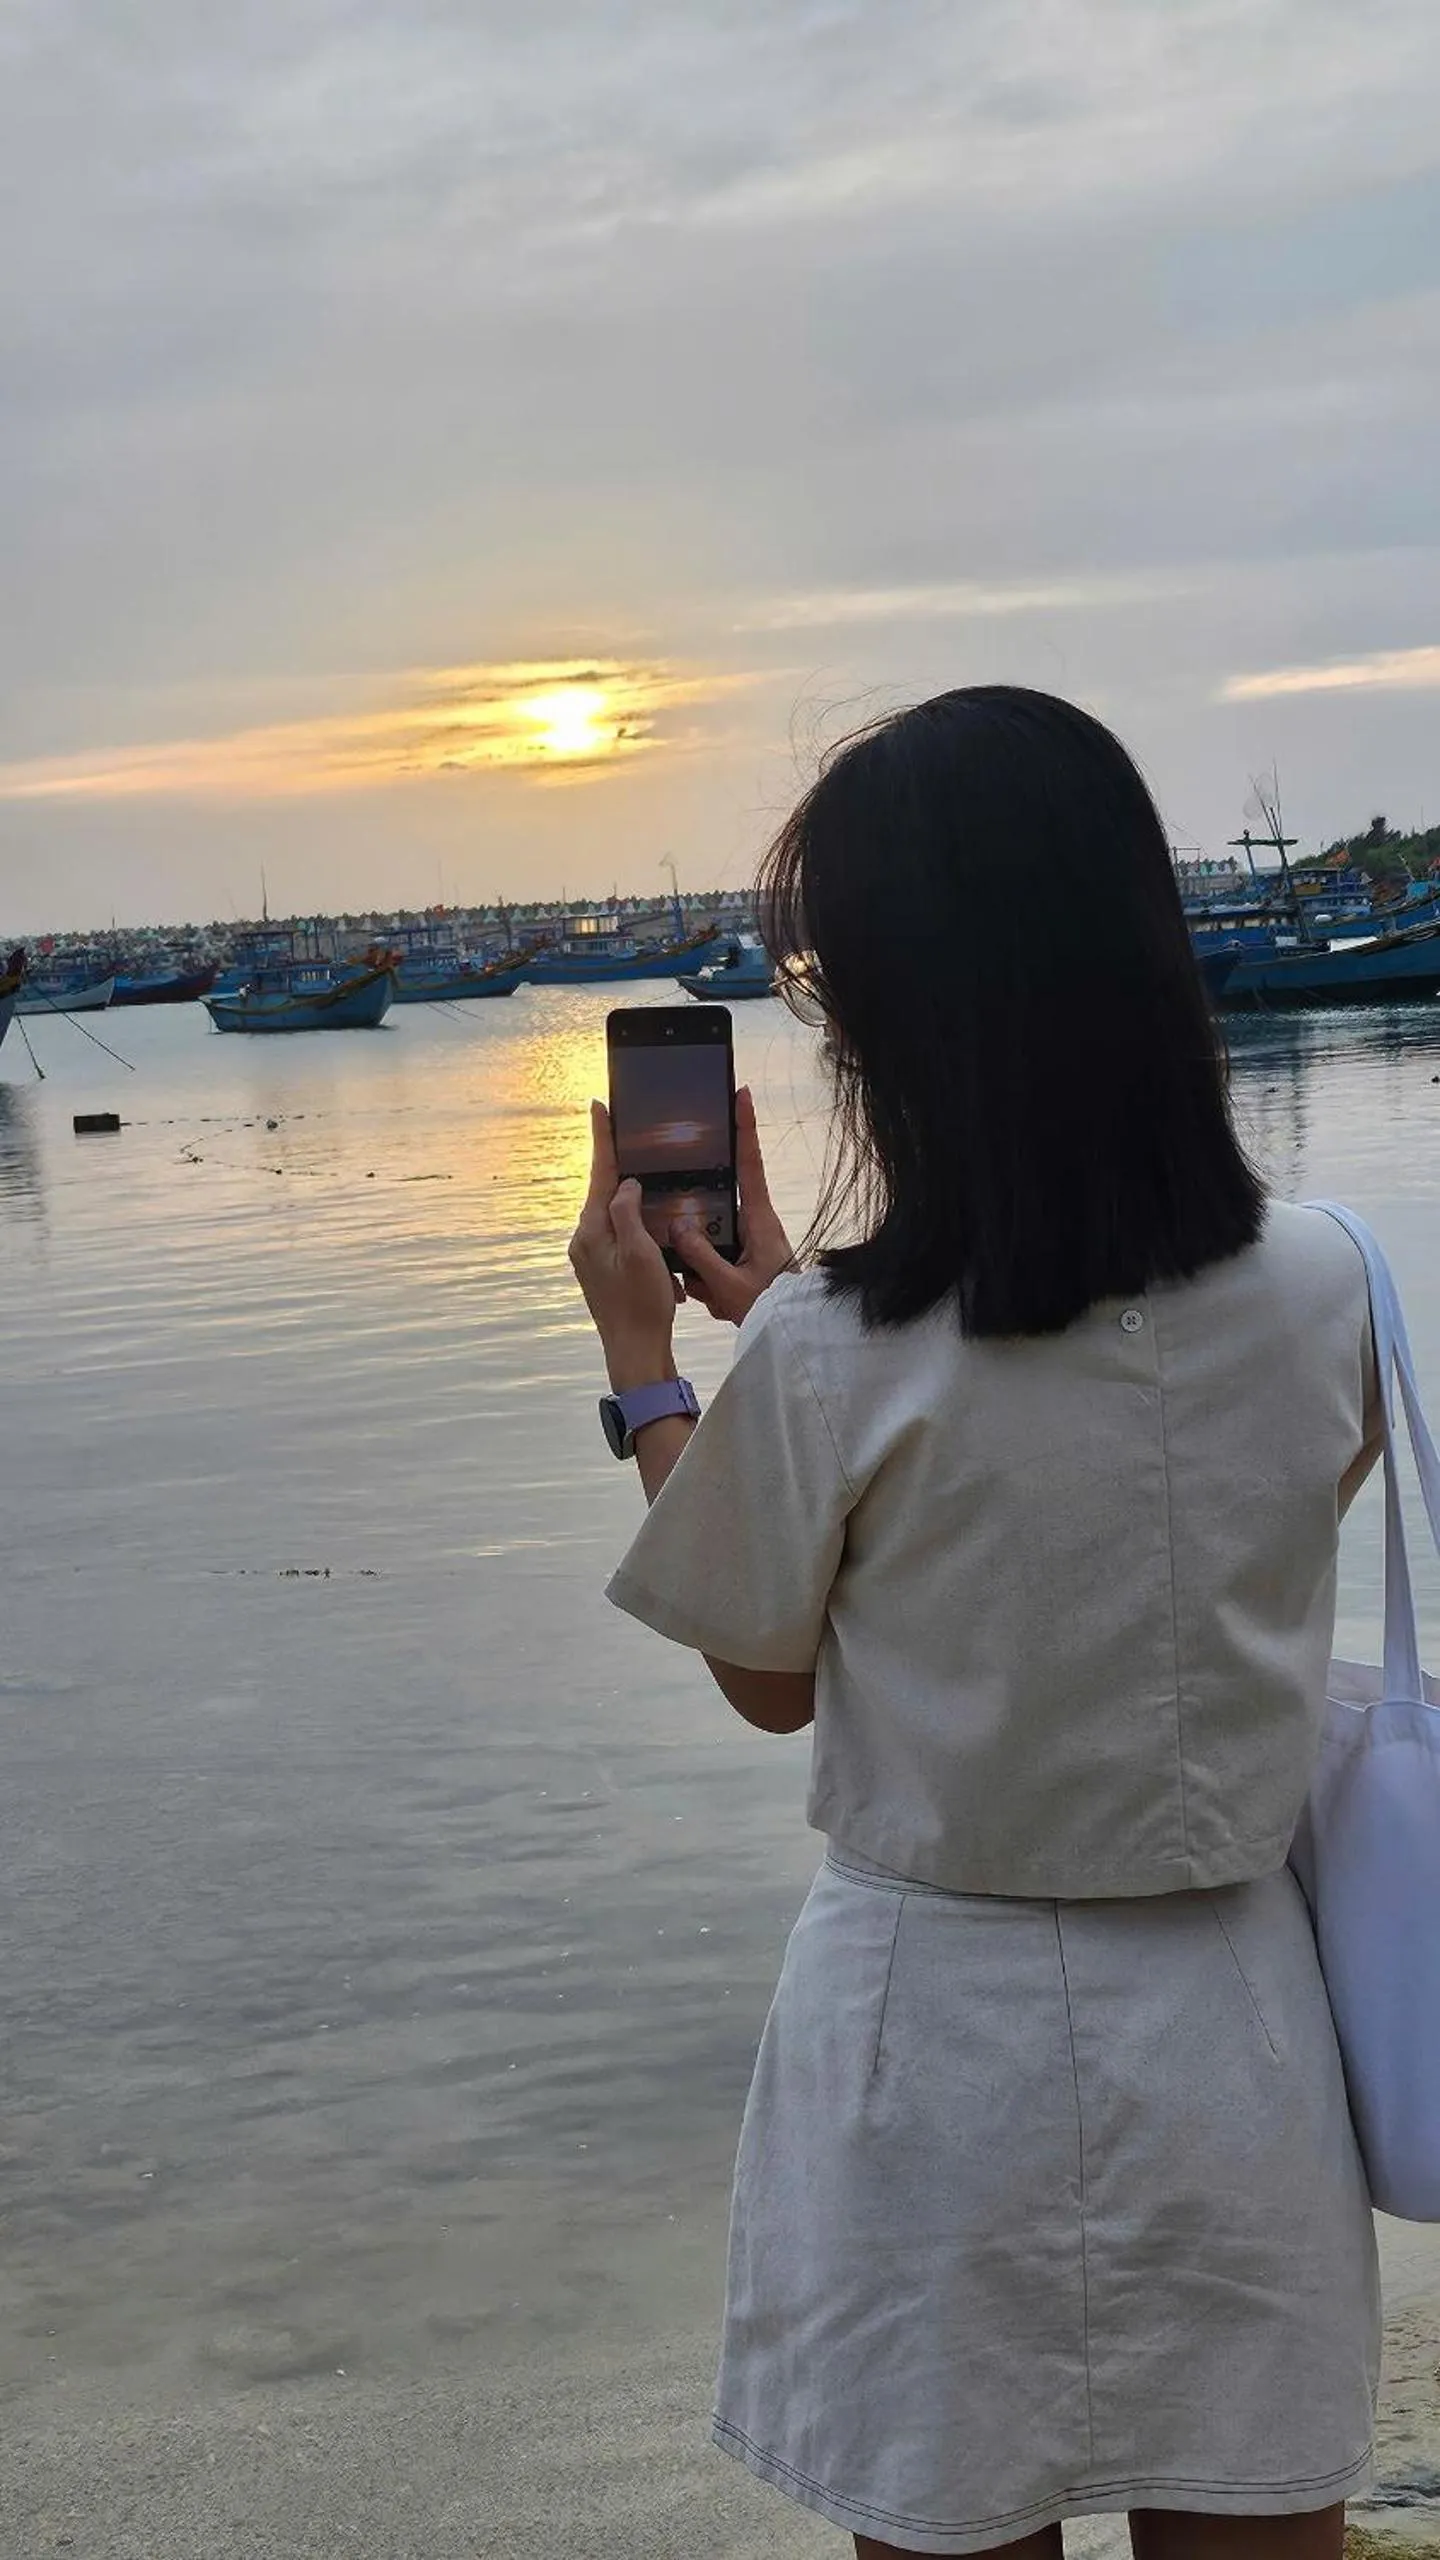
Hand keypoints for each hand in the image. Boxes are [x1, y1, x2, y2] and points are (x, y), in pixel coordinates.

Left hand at [568, 1101, 680, 1388]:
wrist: (635, 1352)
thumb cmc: (641, 1305)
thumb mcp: (640, 1252)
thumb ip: (628, 1211)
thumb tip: (625, 1184)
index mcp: (591, 1231)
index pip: (599, 1174)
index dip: (602, 1138)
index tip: (598, 1105)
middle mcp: (584, 1240)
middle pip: (605, 1192)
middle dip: (621, 1168)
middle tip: (631, 1135)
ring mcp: (591, 1257)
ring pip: (615, 1216)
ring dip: (635, 1205)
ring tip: (653, 1187)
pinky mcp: (602, 1271)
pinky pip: (621, 1238)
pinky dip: (639, 1231)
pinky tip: (658, 1237)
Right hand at [671, 1086, 794, 1325]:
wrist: (791, 1336)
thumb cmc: (770, 1308)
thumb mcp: (730, 1285)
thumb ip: (700, 1254)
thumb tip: (677, 1225)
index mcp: (760, 1219)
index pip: (750, 1163)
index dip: (745, 1128)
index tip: (741, 1094)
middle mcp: (755, 1224)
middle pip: (719, 1203)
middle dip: (703, 1226)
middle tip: (693, 1231)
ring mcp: (749, 1243)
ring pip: (710, 1240)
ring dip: (706, 1271)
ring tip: (716, 1296)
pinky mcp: (742, 1262)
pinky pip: (714, 1264)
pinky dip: (711, 1286)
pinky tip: (718, 1306)